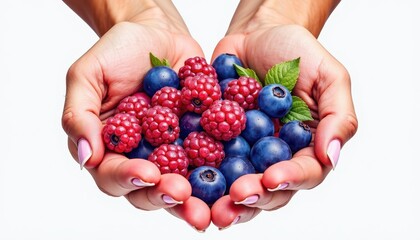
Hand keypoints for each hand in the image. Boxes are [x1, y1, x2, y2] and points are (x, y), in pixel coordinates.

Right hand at [61, 2, 210, 230]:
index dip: (128, 179)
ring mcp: (172, 152)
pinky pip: (210, 161)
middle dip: (164, 195)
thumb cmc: (118, 51)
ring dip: (193, 198)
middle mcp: (140, 157)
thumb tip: (87, 157)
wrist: (158, 34)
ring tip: (205, 204)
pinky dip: (220, 172)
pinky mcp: (199, 142)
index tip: (147, 173)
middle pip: (148, 189)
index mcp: (109, 148)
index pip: (113, 174)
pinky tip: (231, 177)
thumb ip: (80, 114)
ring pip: (180, 184)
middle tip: (181, 193)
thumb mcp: (89, 74)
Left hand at [210, 1, 357, 228]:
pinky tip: (183, 179)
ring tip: (210, 207)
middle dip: (252, 197)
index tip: (272, 178)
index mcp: (305, 148)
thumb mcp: (328, 76)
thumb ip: (338, 116)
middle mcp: (273, 157)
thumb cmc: (296, 52)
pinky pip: (204, 161)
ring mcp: (242, 152)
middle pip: (267, 190)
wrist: (256, 35)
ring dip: (222, 200)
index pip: (303, 173)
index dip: (289, 179)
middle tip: (235, 198)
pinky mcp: (213, 142)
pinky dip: (194, 172)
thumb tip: (332, 158)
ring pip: (234, 186)